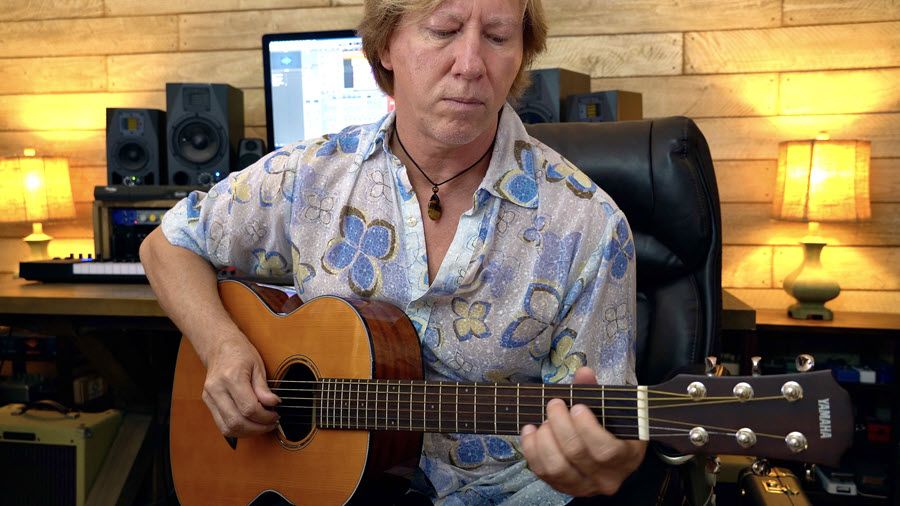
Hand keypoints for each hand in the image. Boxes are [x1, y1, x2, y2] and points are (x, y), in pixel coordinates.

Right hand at [200, 335, 280, 436]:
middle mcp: (216, 389)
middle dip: (258, 428)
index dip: (265, 416)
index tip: (276, 414)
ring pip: (227, 428)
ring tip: (262, 425)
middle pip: (236, 421)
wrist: (219, 346)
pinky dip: (238, 429)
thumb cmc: (240, 352)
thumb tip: (273, 404)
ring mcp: (209, 397)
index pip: (249, 408)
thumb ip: (264, 388)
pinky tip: (250, 424)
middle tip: (272, 423)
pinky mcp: (208, 402)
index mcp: (231, 377)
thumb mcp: (258, 365)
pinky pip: (222, 425)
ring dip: (248, 432)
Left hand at [520, 367, 646, 496]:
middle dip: (560, 424)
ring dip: (544, 439)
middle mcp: (606, 478)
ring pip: (557, 467)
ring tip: (543, 420)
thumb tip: (583, 372)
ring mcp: (583, 486)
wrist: (606, 451)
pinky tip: (531, 430)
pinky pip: (542, 472)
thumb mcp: (610, 408)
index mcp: (626, 456)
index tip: (577, 407)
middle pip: (577, 454)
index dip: (587, 428)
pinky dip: (531, 449)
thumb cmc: (610, 426)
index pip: (606, 450)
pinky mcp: (563, 488)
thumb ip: (595, 390)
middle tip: (554, 404)